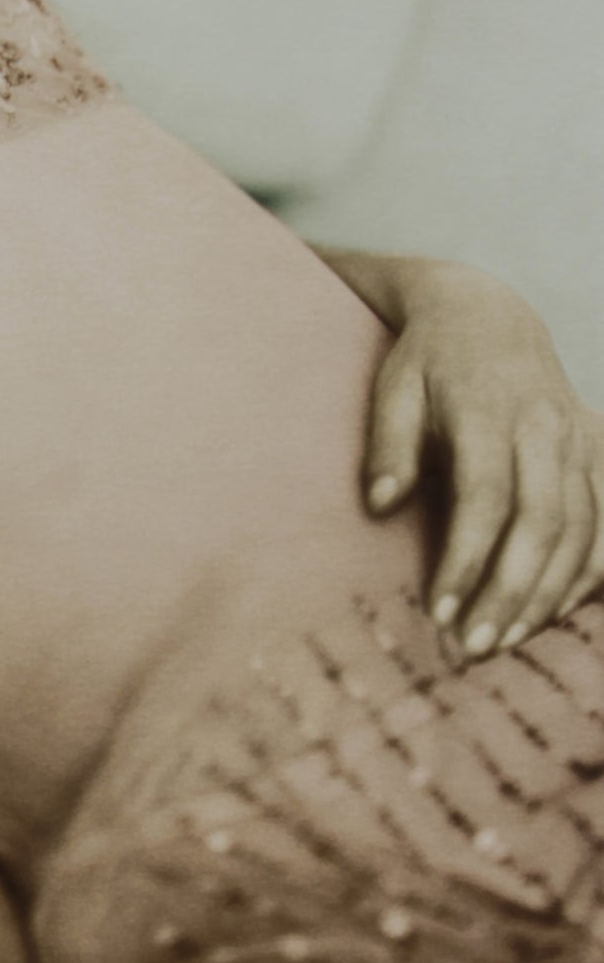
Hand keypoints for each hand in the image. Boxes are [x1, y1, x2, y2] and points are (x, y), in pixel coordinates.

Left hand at [363, 262, 602, 654]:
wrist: (488, 316)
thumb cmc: (427, 360)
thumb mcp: (393, 387)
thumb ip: (388, 445)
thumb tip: (381, 504)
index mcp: (488, 413)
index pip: (484, 499)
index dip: (466, 560)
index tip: (438, 610)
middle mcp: (544, 430)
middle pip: (541, 524)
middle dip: (511, 592)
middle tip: (476, 645)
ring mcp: (577, 442)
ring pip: (580, 530)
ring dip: (547, 593)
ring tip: (505, 640)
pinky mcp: (594, 452)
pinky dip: (588, 571)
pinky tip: (554, 612)